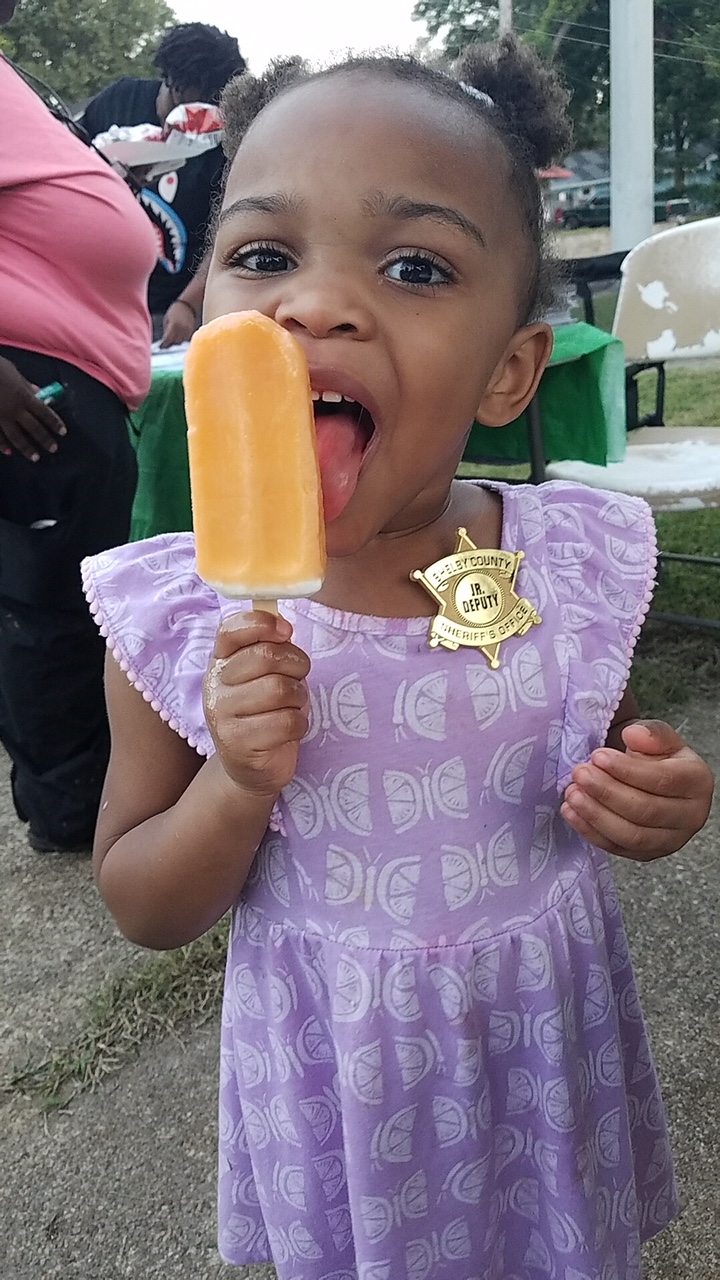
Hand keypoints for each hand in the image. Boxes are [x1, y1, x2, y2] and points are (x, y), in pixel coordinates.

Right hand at [0, 356, 65, 460]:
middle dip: (44, 439)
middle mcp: (15, 409)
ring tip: (35, 458)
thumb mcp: (14, 373)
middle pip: (33, 427)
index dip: (55, 423)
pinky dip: (2, 445)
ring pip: (16, 436)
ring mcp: (1, 417)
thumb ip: (26, 385)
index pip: (44, 413)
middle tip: (53, 449)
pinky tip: (8, 452)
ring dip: (27, 448)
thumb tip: (39, 393)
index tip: (63, 432)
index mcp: (24, 396)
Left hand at [160, 299, 195, 347]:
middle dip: (170, 343)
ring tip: (172, 339)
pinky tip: (178, 336)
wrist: (187, 305)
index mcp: (174, 325)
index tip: (161, 347)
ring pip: (180, 342)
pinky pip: (185, 339)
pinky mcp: (191, 331)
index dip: (164, 344)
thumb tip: (165, 341)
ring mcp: (187, 331)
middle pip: (175, 342)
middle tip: (166, 344)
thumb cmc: (174, 311)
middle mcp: (181, 329)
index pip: (168, 339)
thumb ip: (166, 331)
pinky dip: (181, 339)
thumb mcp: (167, 320)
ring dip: (176, 342)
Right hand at [203, 611, 310, 798]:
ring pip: (279, 690)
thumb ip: (269, 647)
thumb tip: (283, 625)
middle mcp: (215, 685)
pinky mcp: (238, 744)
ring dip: (299, 698)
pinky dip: (299, 725)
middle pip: (266, 657)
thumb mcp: (264, 674)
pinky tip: (289, 730)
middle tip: (298, 678)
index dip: (261, 624)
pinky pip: (286, 722)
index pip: (230, 629)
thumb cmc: (265, 712)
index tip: (286, 632)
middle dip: (296, 665)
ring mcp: (222, 715)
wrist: (251, 767)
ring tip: (292, 706)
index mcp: (220, 661)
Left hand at [561, 719, 713, 860]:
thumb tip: (634, 735)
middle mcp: (690, 817)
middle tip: (579, 774)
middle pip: (646, 810)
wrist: (652, 780)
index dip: (627, 770)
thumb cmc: (656, 756)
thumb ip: (652, 733)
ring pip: (631, 835)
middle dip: (607, 792)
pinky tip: (571, 812)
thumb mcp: (659, 737)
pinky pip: (617, 848)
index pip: (662, 780)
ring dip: (596, 815)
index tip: (598, 756)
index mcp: (697, 782)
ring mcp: (669, 840)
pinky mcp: (646, 854)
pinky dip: (590, 831)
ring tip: (572, 794)